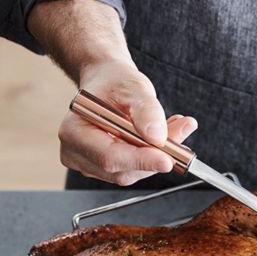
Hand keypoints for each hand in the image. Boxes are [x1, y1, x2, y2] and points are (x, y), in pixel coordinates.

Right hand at [27, 0, 196, 186]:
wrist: (108, 84)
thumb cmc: (114, 82)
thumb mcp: (133, 86)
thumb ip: (146, 111)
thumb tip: (157, 138)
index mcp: (74, 132)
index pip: (110, 157)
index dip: (141, 160)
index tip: (168, 159)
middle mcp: (77, 154)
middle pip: (123, 170)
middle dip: (156, 156)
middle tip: (182, 131)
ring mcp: (90, 166)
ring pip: (132, 173)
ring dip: (158, 155)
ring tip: (176, 128)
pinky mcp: (105, 171)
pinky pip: (134, 171)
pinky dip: (152, 156)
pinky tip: (164, 138)